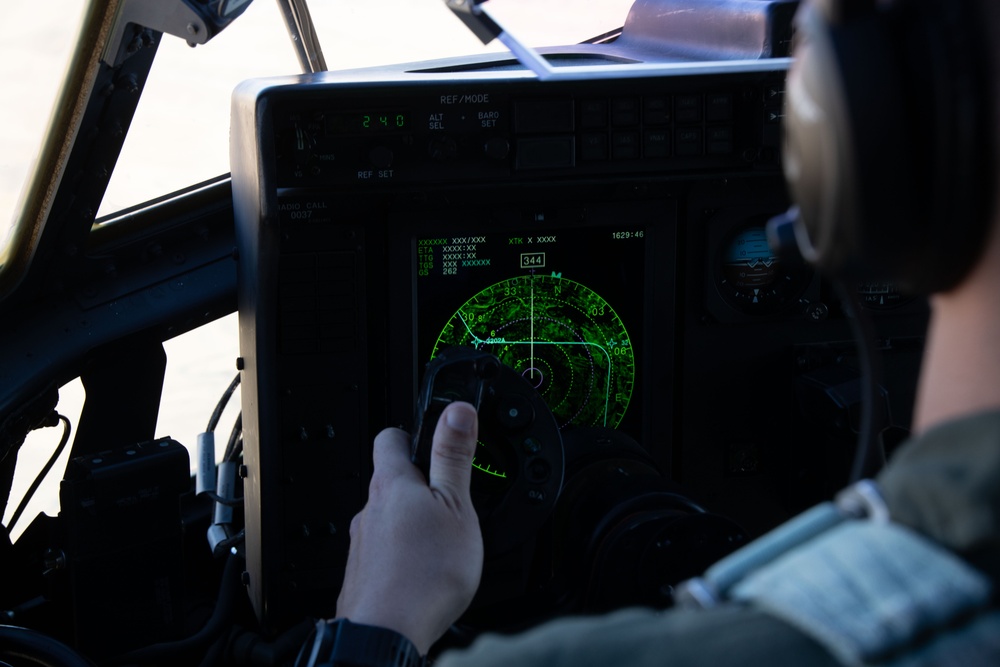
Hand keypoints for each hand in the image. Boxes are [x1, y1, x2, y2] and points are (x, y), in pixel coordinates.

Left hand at [336, 401, 483, 653]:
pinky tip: (424, 569)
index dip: (412, 432)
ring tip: (441, 537)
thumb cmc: (423, 576)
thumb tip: (457, 411)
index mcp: (392, 483)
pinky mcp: (363, 573)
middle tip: (449, 494)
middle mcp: (369, 509)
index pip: (391, 436)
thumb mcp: (456, 506)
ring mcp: (362, 543)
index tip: (433, 438)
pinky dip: (403, 553)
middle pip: (390, 480)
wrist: (387, 633)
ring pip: (387, 518)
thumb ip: (454, 457)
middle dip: (418, 483)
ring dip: (411, 521)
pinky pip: (385, 551)